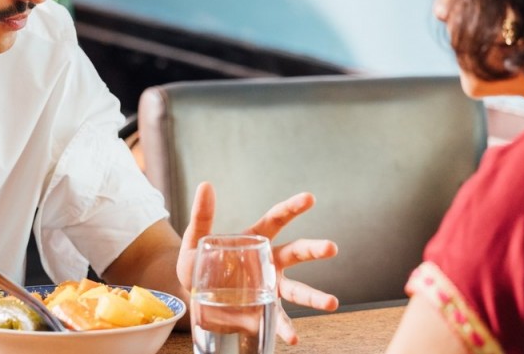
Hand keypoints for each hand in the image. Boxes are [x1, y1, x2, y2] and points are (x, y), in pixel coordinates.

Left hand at [176, 182, 338, 344]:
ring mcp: (270, 286)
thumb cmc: (197, 261)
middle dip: (314, 250)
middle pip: (296, 252)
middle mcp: (269, 261)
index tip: (309, 198)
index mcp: (255, 239)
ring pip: (297, 289)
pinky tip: (293, 337)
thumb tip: (206, 185)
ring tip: (332, 302)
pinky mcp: (263, 308)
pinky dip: (285, 327)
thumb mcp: (196, 238)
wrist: (191, 293)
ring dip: (314, 296)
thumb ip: (203, 215)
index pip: (277, 219)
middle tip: (331, 247)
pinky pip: (278, 318)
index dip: (293, 208)